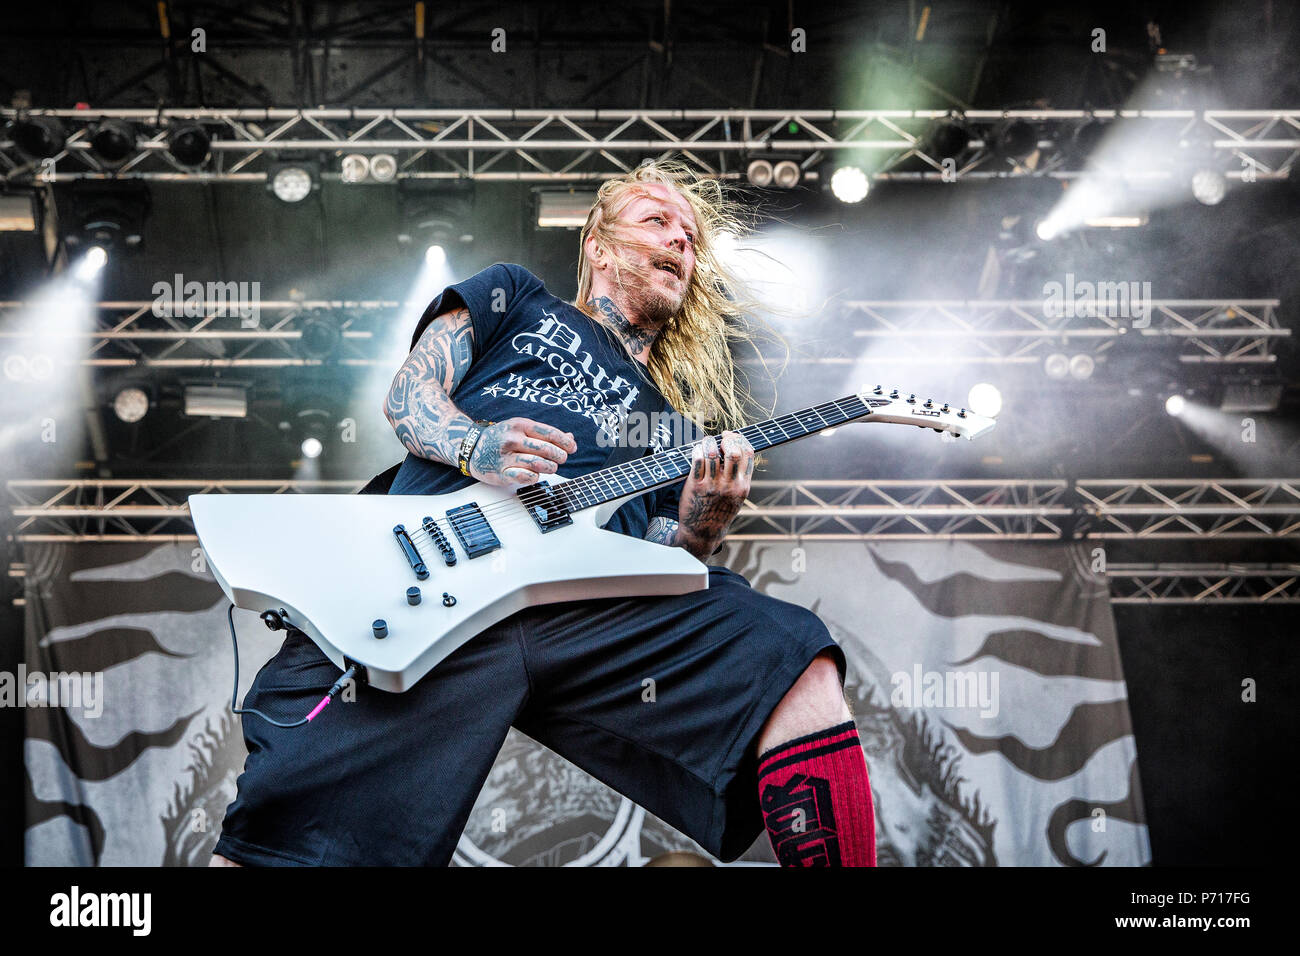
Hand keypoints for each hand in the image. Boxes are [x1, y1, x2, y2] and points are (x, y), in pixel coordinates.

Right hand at [468, 417, 576, 487]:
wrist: (472, 448)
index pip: (549, 433)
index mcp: (520, 425)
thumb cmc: (501, 438)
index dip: (565, 442)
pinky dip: (535, 477)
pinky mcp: (501, 473)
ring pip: (538, 464)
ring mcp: (506, 457)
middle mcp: (513, 440)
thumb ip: (545, 434)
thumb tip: (570, 438)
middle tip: (561, 459)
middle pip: (546, 449)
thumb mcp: (521, 429)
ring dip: (550, 468)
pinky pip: (525, 477)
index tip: (572, 448)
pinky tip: (535, 474)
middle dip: (560, 456)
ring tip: (551, 467)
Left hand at [676, 430, 753, 557]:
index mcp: (743, 486)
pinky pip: (698, 460)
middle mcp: (730, 485)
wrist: (702, 533)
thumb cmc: (719, 512)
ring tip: (706, 443)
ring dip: (709, 442)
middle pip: (733, 452)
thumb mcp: (736, 498)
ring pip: (713, 453)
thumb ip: (738, 477)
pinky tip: (697, 451)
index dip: (739, 439)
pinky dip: (697, 451)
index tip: (731, 436)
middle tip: (719, 438)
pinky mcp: (697, 486)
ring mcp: (713, 486)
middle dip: (726, 439)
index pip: (748, 454)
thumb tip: (733, 449)